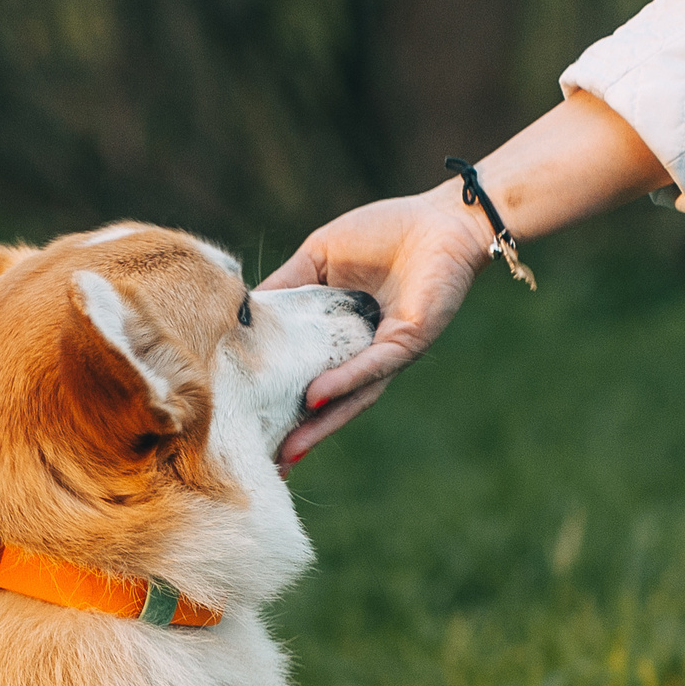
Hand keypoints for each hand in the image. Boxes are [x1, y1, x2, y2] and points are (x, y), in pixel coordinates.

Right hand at [265, 181, 488, 469]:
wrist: (443, 221)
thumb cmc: (383, 234)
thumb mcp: (318, 258)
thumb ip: (285, 286)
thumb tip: (242, 312)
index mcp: (342, 339)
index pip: (306, 374)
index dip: (280, 398)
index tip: (247, 423)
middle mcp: (364, 356)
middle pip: (329, 403)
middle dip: (300, 434)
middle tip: (270, 464)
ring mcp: (387, 354)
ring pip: (351, 397)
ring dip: (319, 425)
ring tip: (289, 451)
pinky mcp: (408, 342)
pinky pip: (372, 366)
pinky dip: (343, 381)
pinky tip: (315, 396)